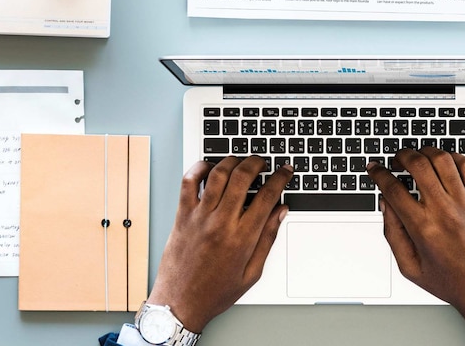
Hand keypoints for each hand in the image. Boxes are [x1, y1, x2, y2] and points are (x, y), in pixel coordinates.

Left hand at [147, 157, 292, 332]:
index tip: (285, 170)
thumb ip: (268, 238)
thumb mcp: (252, 272)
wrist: (179, 303)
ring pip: (217, 174)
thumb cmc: (215, 292)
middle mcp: (221, 223)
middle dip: (256, 163)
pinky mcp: (182, 216)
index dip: (280, 178)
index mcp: (242, 238)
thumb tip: (280, 213)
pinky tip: (208, 168)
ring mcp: (199, 217)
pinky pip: (188, 183)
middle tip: (262, 162)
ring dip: (231, 161)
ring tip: (239, 162)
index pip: (267, 196)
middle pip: (242, 177)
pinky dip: (199, 168)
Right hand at [367, 147, 464, 339]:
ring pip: (443, 160)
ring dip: (426, 151)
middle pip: (417, 165)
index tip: (375, 168)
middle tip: (397, 159)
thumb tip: (385, 204)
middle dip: (402, 155)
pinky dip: (454, 157)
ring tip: (420, 156)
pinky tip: (446, 162)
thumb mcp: (410, 267)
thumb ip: (393, 233)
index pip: (393, 188)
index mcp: (422, 228)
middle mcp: (444, 211)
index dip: (379, 174)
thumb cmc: (451, 282)